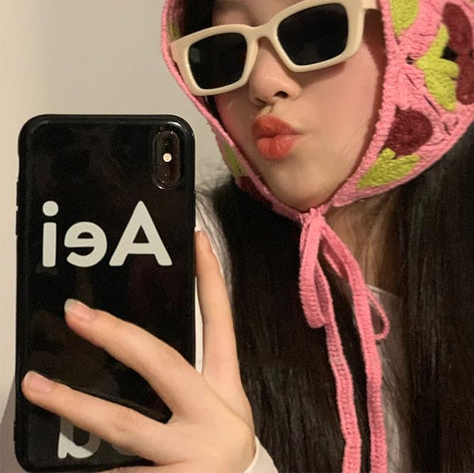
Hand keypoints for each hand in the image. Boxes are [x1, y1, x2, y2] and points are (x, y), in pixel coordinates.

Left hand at [22, 229, 255, 472]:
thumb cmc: (220, 448)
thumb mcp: (220, 410)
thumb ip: (185, 382)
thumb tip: (129, 346)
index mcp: (224, 390)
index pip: (220, 324)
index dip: (211, 280)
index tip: (195, 239)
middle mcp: (212, 416)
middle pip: (163, 363)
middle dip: (118, 335)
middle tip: (75, 312)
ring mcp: (194, 455)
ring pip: (126, 424)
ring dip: (75, 405)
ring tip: (35, 385)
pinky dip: (93, 469)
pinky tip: (59, 466)